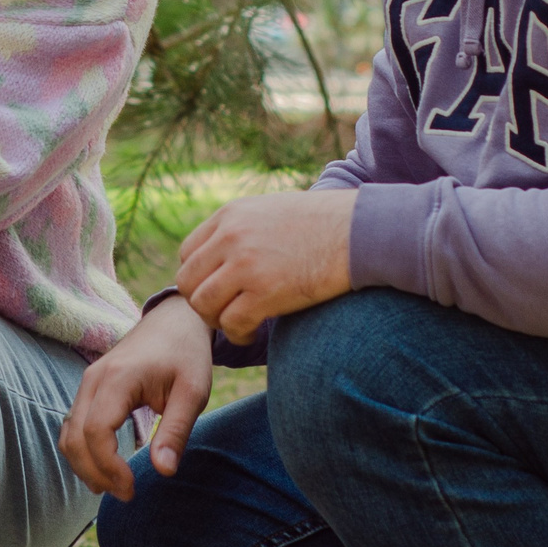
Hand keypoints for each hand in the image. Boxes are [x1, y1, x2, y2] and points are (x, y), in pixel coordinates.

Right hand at [59, 296, 213, 501]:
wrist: (174, 320)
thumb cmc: (187, 354)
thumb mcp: (193, 392)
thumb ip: (176, 431)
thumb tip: (163, 471)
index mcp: (118, 378)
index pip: (96, 432)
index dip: (108, 467)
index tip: (132, 488)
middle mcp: (94, 379)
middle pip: (75, 438)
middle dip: (95, 473)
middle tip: (126, 494)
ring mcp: (87, 382)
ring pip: (68, 434)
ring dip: (84, 466)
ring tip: (115, 486)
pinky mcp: (89, 388)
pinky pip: (73, 425)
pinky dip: (83, 451)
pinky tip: (105, 468)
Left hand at [175, 190, 355, 344]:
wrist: (360, 230)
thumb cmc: (323, 223)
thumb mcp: (270, 211)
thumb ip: (241, 229)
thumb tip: (220, 258)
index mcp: (230, 215)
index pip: (187, 254)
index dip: (199, 277)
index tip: (218, 290)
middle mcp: (231, 237)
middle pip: (188, 282)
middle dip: (202, 303)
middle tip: (225, 312)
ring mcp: (246, 265)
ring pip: (203, 305)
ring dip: (217, 321)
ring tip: (239, 323)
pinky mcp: (266, 292)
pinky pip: (232, 324)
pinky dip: (239, 334)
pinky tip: (253, 332)